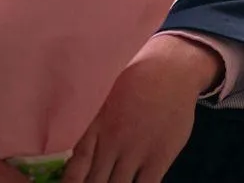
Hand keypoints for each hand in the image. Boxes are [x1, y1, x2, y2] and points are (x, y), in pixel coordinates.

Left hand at [63, 34, 222, 182]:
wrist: (170, 71)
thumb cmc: (135, 79)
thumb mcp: (104, 97)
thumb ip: (91, 125)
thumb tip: (72, 148)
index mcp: (96, 126)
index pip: (76, 166)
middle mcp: (112, 142)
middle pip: (95, 182)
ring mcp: (135, 152)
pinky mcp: (158, 158)